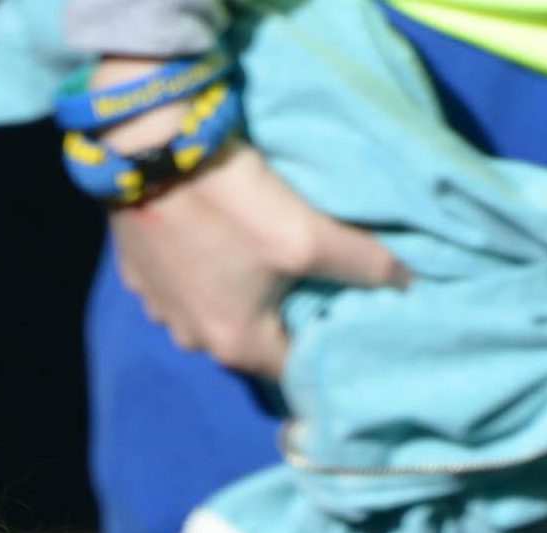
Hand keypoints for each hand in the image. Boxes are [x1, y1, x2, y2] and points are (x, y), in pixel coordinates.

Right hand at [110, 140, 404, 382]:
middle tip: (305, 280)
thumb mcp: (307, 234)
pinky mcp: (137, 275)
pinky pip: (180, 284)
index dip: (323, 346)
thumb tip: (409, 283)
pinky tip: (211, 238)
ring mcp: (160, 310)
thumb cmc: (231, 203)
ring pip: (213, 312)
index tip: (343, 322)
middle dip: (279, 317)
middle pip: (253, 340)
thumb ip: (363, 263)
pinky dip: (200, 269)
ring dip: (234, 293)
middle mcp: (194, 342)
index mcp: (238, 345)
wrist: (148, 150)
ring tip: (254, 254)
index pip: (294, 368)